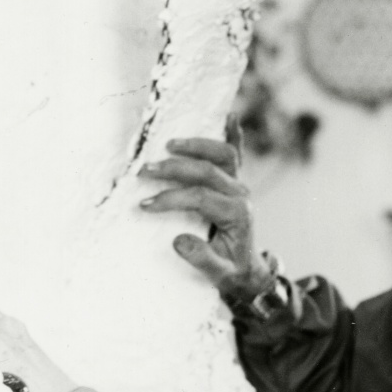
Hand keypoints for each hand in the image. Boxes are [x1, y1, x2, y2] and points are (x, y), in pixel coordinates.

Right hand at [137, 121, 273, 300]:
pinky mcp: (236, 181)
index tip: (145, 206)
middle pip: (207, 171)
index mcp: (237, 214)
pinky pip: (236, 153)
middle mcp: (241, 194)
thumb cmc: (231, 271)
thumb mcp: (219, 275)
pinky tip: (229, 116)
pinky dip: (233, 134)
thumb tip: (178, 240)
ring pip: (223, 155)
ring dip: (195, 146)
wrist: (247, 271)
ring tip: (168, 145)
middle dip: (173, 169)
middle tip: (143, 171)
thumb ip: (201, 259)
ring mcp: (240, 185)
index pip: (201, 198)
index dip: (171, 199)